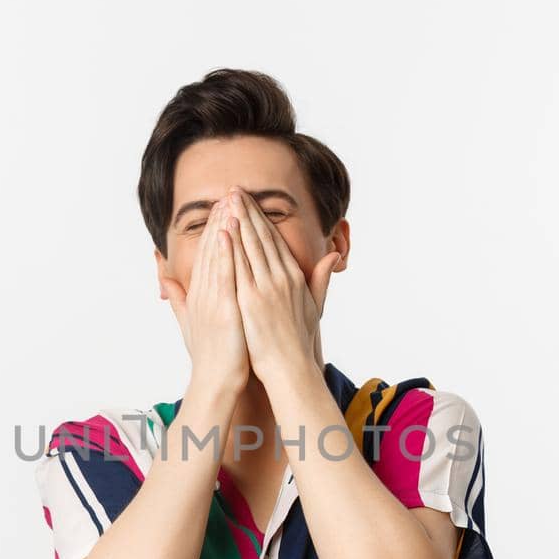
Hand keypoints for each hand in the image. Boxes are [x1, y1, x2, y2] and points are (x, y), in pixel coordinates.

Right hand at [160, 193, 249, 397]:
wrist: (217, 382)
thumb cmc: (211, 356)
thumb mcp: (190, 322)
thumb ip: (178, 297)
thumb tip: (163, 279)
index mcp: (199, 294)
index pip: (208, 254)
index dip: (214, 228)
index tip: (223, 205)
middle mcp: (203, 293)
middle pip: (212, 249)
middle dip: (219, 220)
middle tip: (229, 192)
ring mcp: (212, 300)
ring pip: (217, 256)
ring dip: (223, 227)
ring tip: (230, 201)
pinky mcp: (223, 309)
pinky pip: (225, 275)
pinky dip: (226, 253)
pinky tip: (230, 232)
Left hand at [224, 186, 339, 387]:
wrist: (291, 368)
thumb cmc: (299, 342)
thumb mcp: (315, 307)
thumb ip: (321, 279)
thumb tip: (334, 254)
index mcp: (295, 278)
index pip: (276, 242)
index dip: (262, 219)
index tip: (251, 202)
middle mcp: (282, 278)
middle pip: (262, 237)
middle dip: (248, 211)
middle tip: (236, 189)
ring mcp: (267, 288)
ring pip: (251, 246)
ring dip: (239, 220)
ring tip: (228, 199)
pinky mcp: (252, 300)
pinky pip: (240, 267)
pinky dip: (233, 246)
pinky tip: (225, 228)